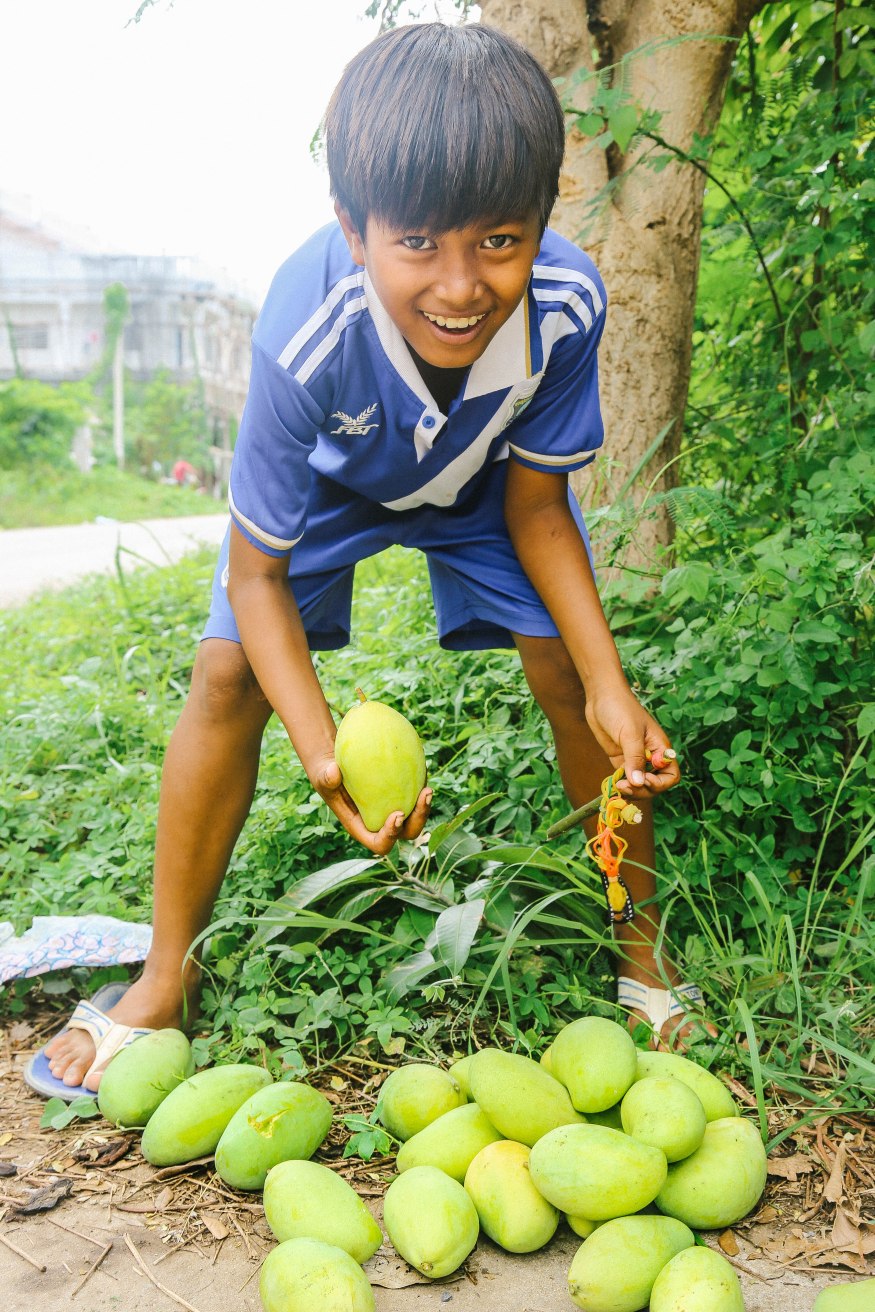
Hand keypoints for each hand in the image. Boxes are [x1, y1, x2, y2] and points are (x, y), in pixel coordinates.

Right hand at [311, 756, 432, 854]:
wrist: (337, 761)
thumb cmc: (328, 773)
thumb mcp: (322, 775)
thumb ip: (326, 777)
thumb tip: (334, 772)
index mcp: (363, 828)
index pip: (380, 843)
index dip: (391, 835)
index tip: (396, 814)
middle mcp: (381, 823)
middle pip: (406, 833)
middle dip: (418, 820)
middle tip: (423, 796)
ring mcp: (393, 809)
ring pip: (416, 817)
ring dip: (425, 807)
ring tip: (427, 789)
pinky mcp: (401, 794)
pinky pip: (416, 795)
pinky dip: (421, 786)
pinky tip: (424, 769)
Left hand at [584, 687, 679, 798]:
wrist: (602, 695)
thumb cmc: (621, 708)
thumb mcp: (630, 733)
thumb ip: (634, 759)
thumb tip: (638, 783)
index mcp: (660, 748)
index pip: (670, 775)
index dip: (659, 783)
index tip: (643, 780)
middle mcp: (650, 756)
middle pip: (655, 784)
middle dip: (643, 790)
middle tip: (625, 786)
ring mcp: (634, 758)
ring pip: (639, 784)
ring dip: (631, 790)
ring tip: (618, 786)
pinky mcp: (620, 758)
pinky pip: (625, 778)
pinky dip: (622, 785)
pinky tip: (614, 784)